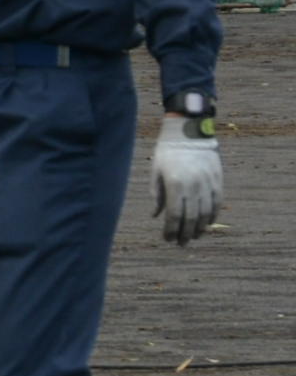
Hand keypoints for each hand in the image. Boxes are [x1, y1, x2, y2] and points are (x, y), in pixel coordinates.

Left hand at [154, 120, 224, 245]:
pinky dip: (213, 216)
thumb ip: (156, 195)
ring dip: (200, 228)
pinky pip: (217, 202)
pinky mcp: (218, 179)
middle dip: (185, 233)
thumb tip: (156, 216)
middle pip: (191, 218)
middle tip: (181, 244)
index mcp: (175, 184)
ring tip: (194, 237)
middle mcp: (193, 185)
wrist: (188, 131)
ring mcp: (208, 182)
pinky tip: (207, 224)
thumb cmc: (167, 151)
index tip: (167, 239)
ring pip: (206, 212)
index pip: (174, 215)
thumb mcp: (156, 172)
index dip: (171, 230)